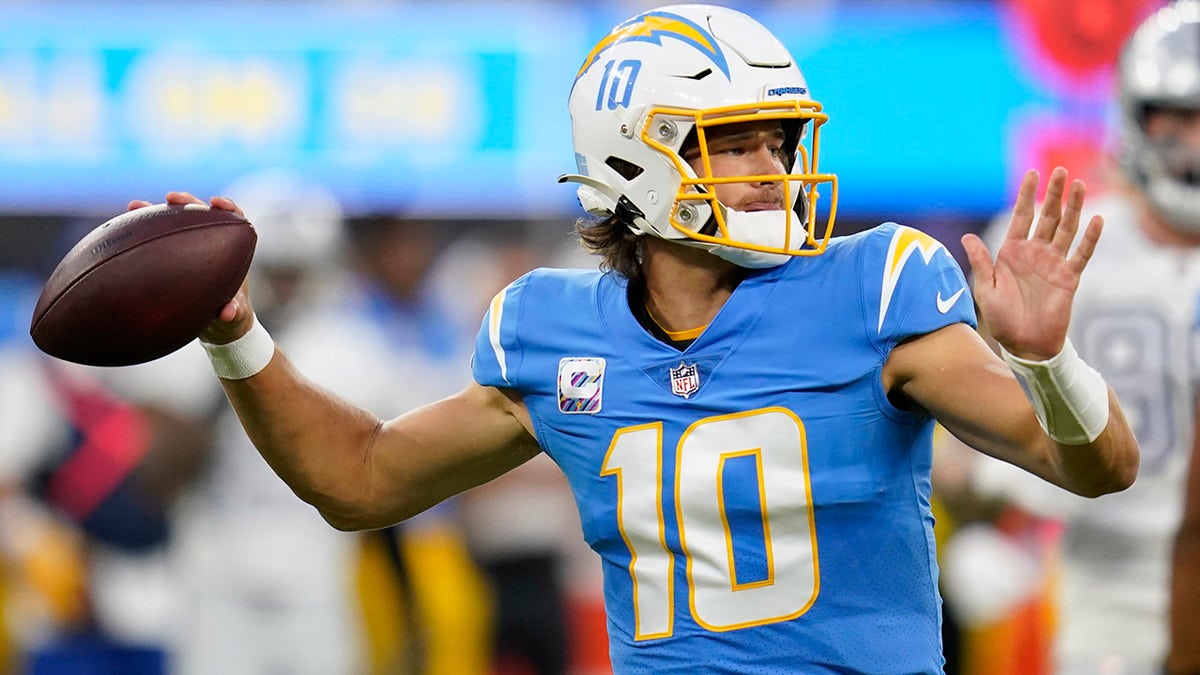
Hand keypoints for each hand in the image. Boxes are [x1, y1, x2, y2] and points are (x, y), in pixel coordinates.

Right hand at [127, 192, 255, 344]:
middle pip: (200, 212)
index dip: (227, 207)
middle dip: (186, 201)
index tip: (216, 203)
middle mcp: (210, 243)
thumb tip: (226, 312)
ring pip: (173, 223)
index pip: (233, 219)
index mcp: (232, 250)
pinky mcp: (169, 257)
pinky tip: (119, 232)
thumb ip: (233, 313)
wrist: (216, 328)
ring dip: (155, 212)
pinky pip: (153, 242)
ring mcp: (188, 248)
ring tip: (135, 206)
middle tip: (171, 198)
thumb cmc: (230, 317)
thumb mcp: (234, 318)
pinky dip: (139, 235)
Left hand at [961, 167, 1102, 359]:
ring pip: (1066, 229)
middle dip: (1053, 194)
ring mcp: (1053, 264)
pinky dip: (1090, 238)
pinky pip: (1081, 255)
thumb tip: (966, 236)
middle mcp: (1035, 253)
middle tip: (1059, 171)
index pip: (1021, 217)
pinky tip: (1097, 220)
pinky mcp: (1069, 278)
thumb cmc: (1002, 318)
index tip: (1032, 173)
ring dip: (1073, 208)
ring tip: (1079, 185)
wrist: (1025, 344)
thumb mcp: (985, 289)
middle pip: (1047, 217)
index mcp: (1012, 252)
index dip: (1026, 195)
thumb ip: (981, 262)